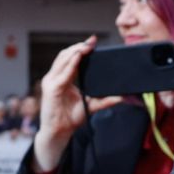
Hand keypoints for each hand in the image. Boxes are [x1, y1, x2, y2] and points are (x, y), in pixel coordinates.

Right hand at [31, 37, 123, 173]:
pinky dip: (70, 64)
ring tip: (86, 46)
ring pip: (62, 60)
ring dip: (75, 51)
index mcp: (62, 78)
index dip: (81, 48)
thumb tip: (121, 97)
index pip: (70, 58)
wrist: (60, 132)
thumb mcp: (91, 106)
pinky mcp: (51, 89)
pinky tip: (78, 58)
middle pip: (65, 55)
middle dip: (79, 46)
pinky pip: (62, 73)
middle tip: (92, 41)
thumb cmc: (70, 118)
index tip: (93, 41)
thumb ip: (104, 101)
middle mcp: (55, 77)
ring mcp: (51, 82)